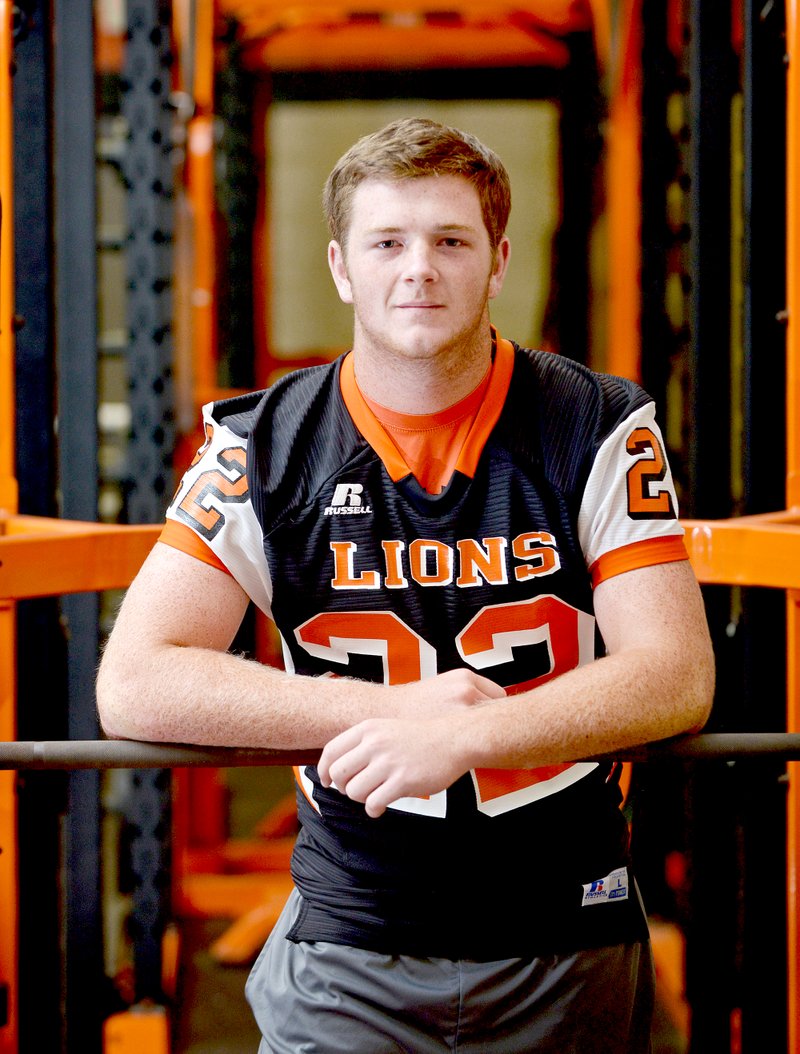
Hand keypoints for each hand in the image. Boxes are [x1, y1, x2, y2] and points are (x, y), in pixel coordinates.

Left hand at [318, 669, 505, 817]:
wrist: (454, 739)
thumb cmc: (420, 737)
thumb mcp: (387, 728)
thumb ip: (364, 742)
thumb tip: (337, 765)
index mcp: (368, 729)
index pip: (330, 752)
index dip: (323, 771)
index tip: (327, 781)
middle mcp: (375, 743)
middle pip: (338, 774)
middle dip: (343, 787)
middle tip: (356, 790)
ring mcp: (389, 762)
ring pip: (354, 792)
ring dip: (361, 799)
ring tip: (373, 796)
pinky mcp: (403, 781)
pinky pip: (374, 804)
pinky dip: (373, 809)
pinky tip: (381, 806)